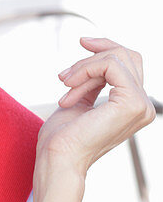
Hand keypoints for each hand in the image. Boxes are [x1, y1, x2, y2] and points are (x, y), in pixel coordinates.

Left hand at [36, 36, 156, 176]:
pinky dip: (85, 70)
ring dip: (83, 67)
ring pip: (116, 58)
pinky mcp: (132, 102)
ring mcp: (141, 104)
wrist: (59, 158)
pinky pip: (110, 65)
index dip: (103, 51)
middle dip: (93, 55)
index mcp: (134, 106)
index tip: (81, 44)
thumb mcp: (81, 101)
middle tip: (65, 73)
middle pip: (127, 56)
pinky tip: (69, 86)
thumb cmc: (63, 137)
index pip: (128, 64)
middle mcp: (143, 106)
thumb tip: (97, 59)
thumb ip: (95, 83)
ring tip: (64, 84)